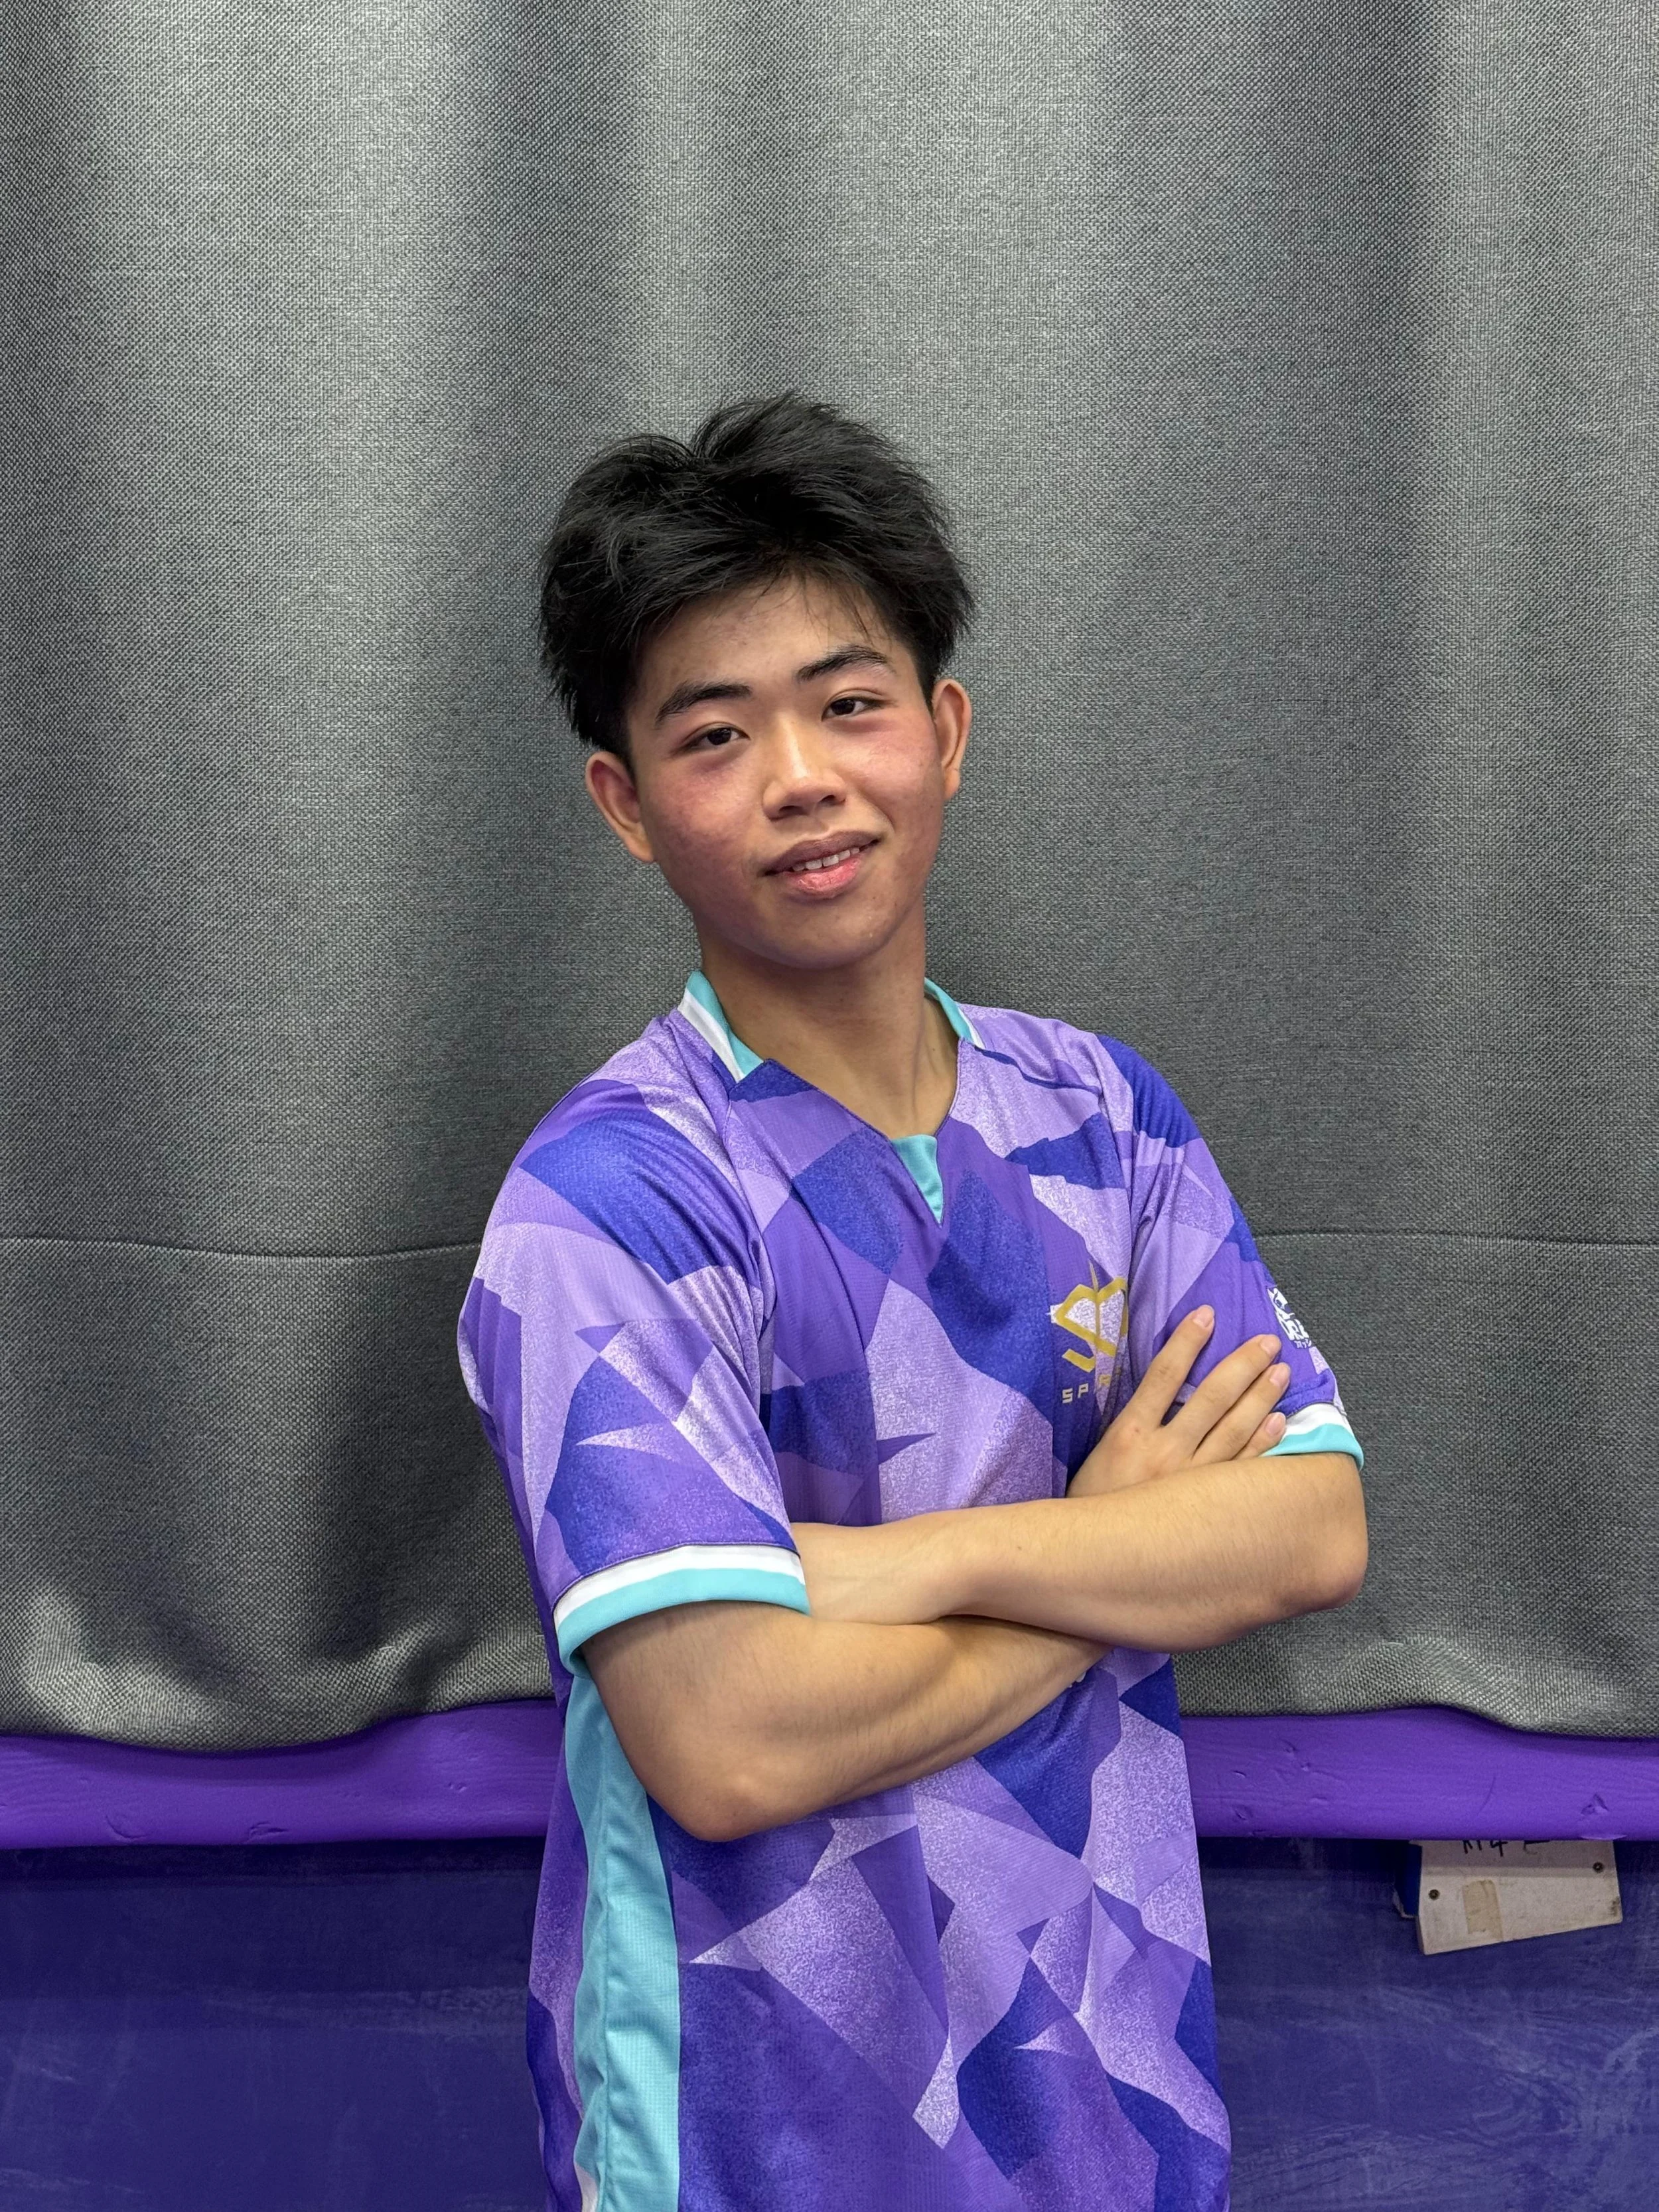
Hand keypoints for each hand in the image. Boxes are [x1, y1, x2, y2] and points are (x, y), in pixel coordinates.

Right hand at [1068, 1308, 1290, 1498]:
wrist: (1088, 1558)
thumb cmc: (1092, 1504)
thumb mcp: (1099, 1456)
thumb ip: (1129, 1426)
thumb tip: (1160, 1391)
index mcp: (1129, 1433)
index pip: (1163, 1374)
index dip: (1187, 1342)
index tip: (1208, 1314)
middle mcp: (1163, 1452)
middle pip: (1211, 1397)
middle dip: (1242, 1365)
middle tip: (1268, 1342)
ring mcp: (1189, 1480)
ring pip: (1233, 1429)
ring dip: (1261, 1396)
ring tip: (1280, 1371)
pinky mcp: (1205, 1505)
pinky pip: (1242, 1468)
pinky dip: (1262, 1443)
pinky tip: (1279, 1422)